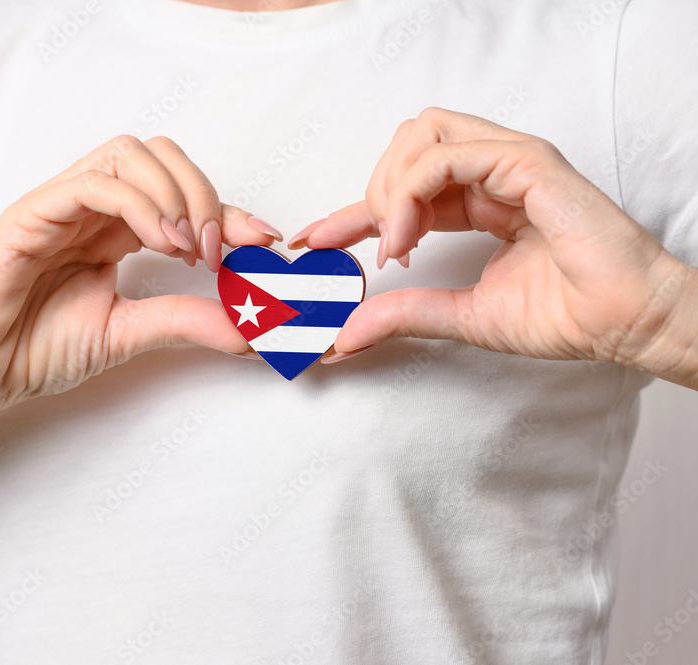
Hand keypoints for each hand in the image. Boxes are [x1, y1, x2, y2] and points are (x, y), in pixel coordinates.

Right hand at [0, 135, 279, 425]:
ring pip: (129, 154)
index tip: (265, 243)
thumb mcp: (127, 333)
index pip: (180, 194)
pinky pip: (92, 183)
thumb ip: (185, 321)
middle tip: (223, 250)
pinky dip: (138, 203)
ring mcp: (60, 205)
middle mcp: (90, 208)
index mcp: (113, 230)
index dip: (229, 211)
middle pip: (161, 156)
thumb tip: (252, 329)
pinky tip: (162, 243)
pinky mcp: (31, 214)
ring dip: (175, 192)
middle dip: (206, 194)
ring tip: (192, 249)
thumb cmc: (34, 350)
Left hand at [292, 108, 697, 383]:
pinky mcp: (526, 162)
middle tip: (376, 247)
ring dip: (391, 185)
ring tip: (394, 243)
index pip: (401, 190)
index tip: (313, 241)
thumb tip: (344, 333)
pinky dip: (413, 190)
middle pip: (405, 143)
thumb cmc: (563, 315)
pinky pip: (447, 152)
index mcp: (478, 200)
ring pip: (421, 133)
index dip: (350, 212)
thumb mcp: (462, 316)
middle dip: (373, 190)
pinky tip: (408, 236)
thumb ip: (404, 314)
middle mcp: (490, 172)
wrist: (623, 322)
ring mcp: (509, 161)